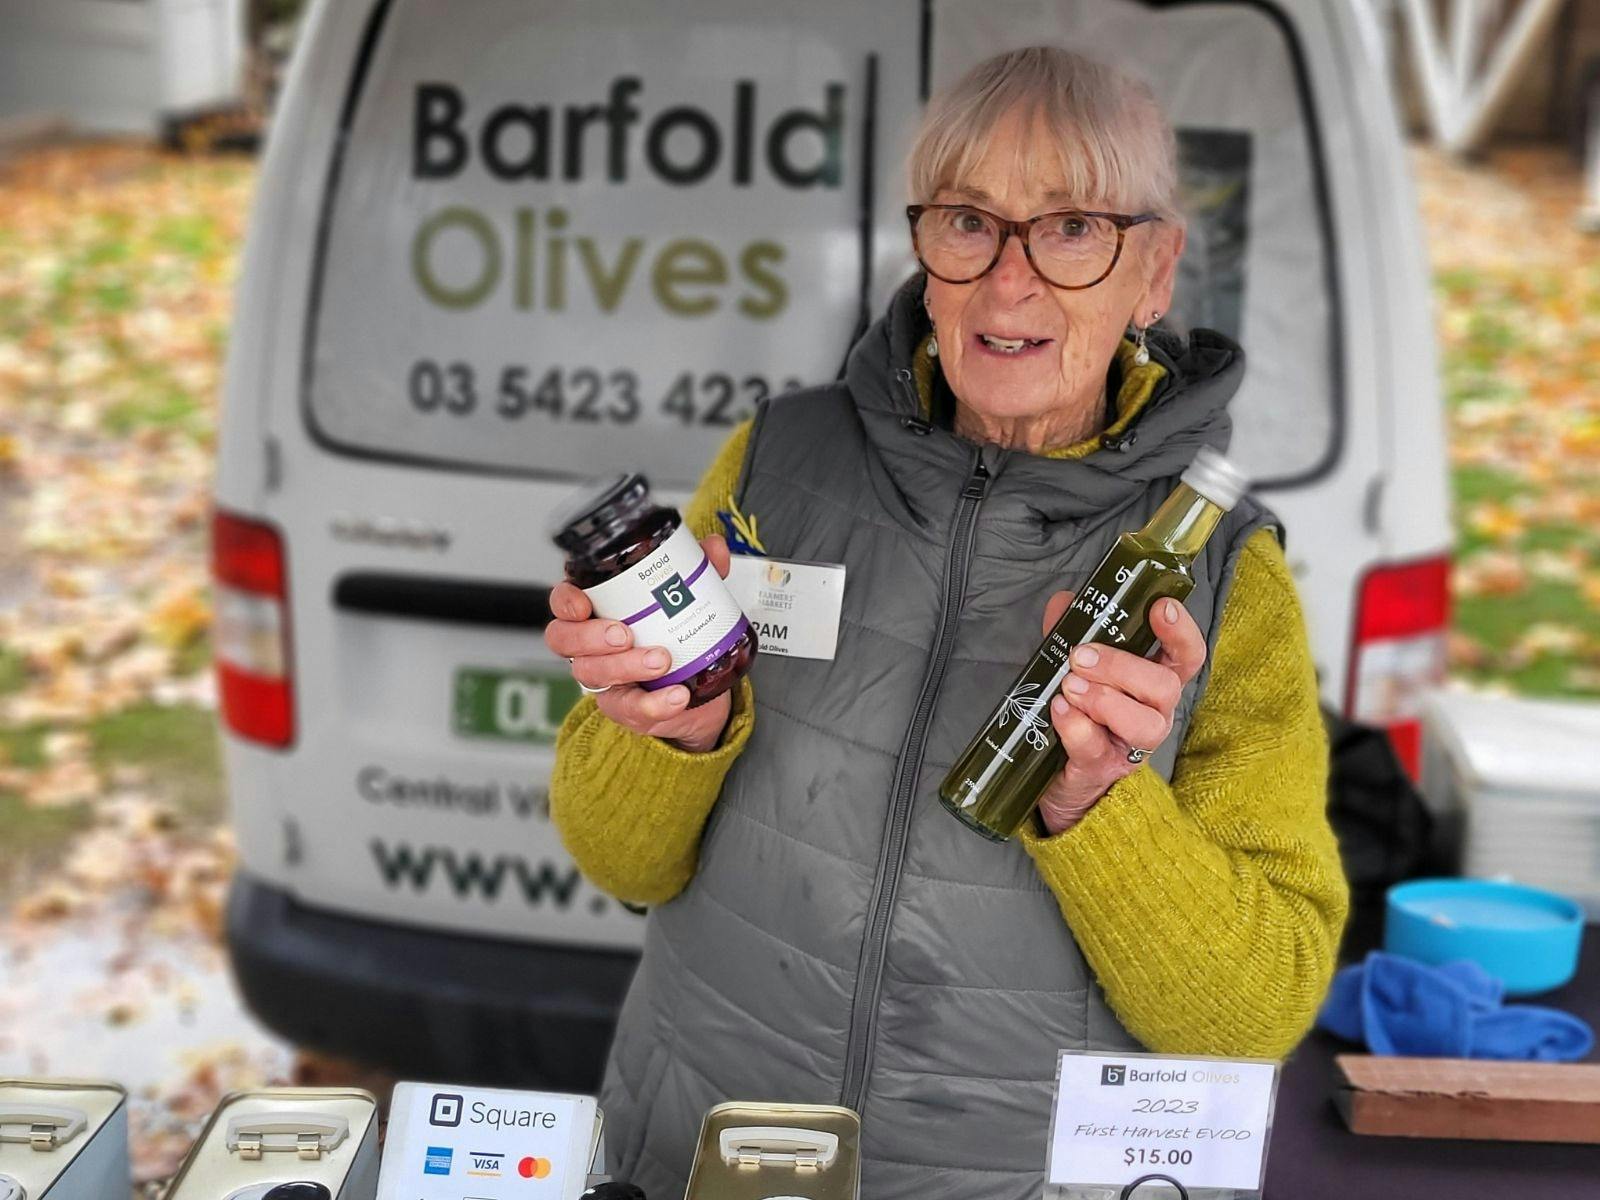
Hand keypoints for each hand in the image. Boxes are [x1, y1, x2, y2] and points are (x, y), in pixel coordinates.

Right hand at [544, 534, 735, 753]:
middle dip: (591, 637)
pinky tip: (677, 695)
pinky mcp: (624, 707)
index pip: (563, 601)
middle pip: (564, 640)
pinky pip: (631, 708)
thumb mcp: (686, 598)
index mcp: (597, 610)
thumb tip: (713, 547)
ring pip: (593, 674)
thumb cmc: (673, 635)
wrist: (695, 686)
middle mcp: (589, 645)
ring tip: (661, 660)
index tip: (583, 603)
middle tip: (625, 634)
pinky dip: (655, 703)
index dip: (565, 601)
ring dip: (626, 666)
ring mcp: (603, 679)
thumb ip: (698, 571)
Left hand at [1034, 591, 1206, 834]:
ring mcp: (1132, 745)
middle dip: (1122, 666)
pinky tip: (1059, 709)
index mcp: (1154, 680)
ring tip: (1070, 687)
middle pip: (1165, 686)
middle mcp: (1154, 713)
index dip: (1181, 632)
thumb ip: (1072, 633)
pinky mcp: (1103, 770)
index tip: (1161, 607)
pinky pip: (1096, 748)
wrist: (1056, 774)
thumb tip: (1065, 602)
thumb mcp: (1075, 668)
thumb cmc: (1079, 712)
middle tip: (1081, 656)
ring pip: (1144, 724)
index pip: (1187, 655)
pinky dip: (1076, 726)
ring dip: (1105, 699)